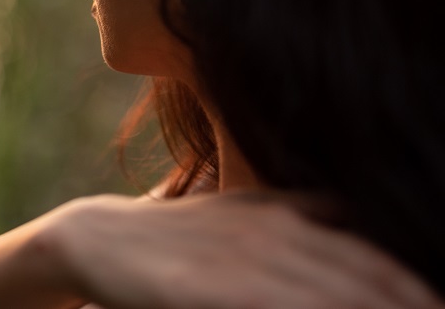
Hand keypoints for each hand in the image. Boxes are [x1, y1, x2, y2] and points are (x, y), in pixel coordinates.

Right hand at [39, 192, 442, 308]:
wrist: (100, 238)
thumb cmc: (179, 233)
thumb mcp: (244, 211)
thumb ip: (301, 212)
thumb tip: (352, 216)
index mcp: (287, 215)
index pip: (374, 261)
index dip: (417, 292)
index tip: (441, 307)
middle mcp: (275, 234)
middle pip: (365, 283)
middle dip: (411, 305)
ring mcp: (243, 261)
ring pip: (330, 298)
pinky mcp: (208, 289)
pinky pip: (273, 307)